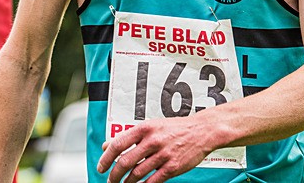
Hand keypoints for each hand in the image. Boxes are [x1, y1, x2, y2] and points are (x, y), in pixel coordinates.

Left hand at [97, 117, 212, 182]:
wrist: (202, 130)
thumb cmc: (175, 128)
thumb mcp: (151, 126)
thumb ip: (129, 136)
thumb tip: (106, 145)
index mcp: (145, 128)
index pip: (118, 144)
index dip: (106, 158)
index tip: (101, 167)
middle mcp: (153, 140)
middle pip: (125, 162)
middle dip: (114, 175)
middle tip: (110, 181)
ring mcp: (163, 154)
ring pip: (137, 174)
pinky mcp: (172, 167)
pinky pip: (152, 181)